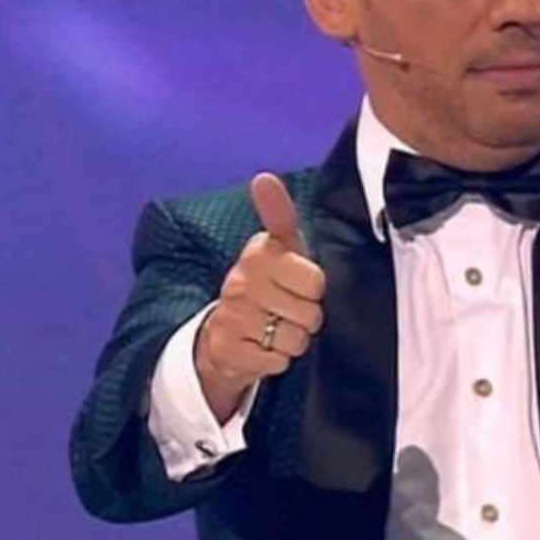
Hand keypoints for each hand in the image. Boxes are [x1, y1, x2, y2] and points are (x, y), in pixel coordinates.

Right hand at [195, 173, 325, 422]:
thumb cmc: (266, 286)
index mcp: (259, 254)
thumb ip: (279, 214)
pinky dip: (276, 360)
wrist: (224, 335)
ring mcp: (233, 317)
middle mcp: (242, 282)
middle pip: (310, 312)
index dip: (313, 287)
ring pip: (296, 339)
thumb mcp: (279, 249)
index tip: (297, 283)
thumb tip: (263, 178)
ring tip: (274, 328)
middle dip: (306, 316)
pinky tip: (261, 347)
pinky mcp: (228, 350)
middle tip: (287, 309)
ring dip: (292, 340)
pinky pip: (277, 361)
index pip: (315, 279)